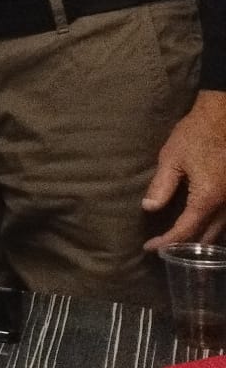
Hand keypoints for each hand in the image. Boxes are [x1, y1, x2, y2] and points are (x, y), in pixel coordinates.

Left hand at [143, 91, 225, 249]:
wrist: (223, 118)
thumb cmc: (196, 135)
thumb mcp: (172, 158)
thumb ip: (161, 186)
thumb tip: (148, 208)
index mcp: (208, 198)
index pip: (186, 230)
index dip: (167, 242)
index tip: (150, 248)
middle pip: (206, 238)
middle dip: (184, 247)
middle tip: (162, 250)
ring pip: (220, 233)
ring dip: (200, 242)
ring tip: (178, 245)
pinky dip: (213, 230)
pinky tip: (200, 229)